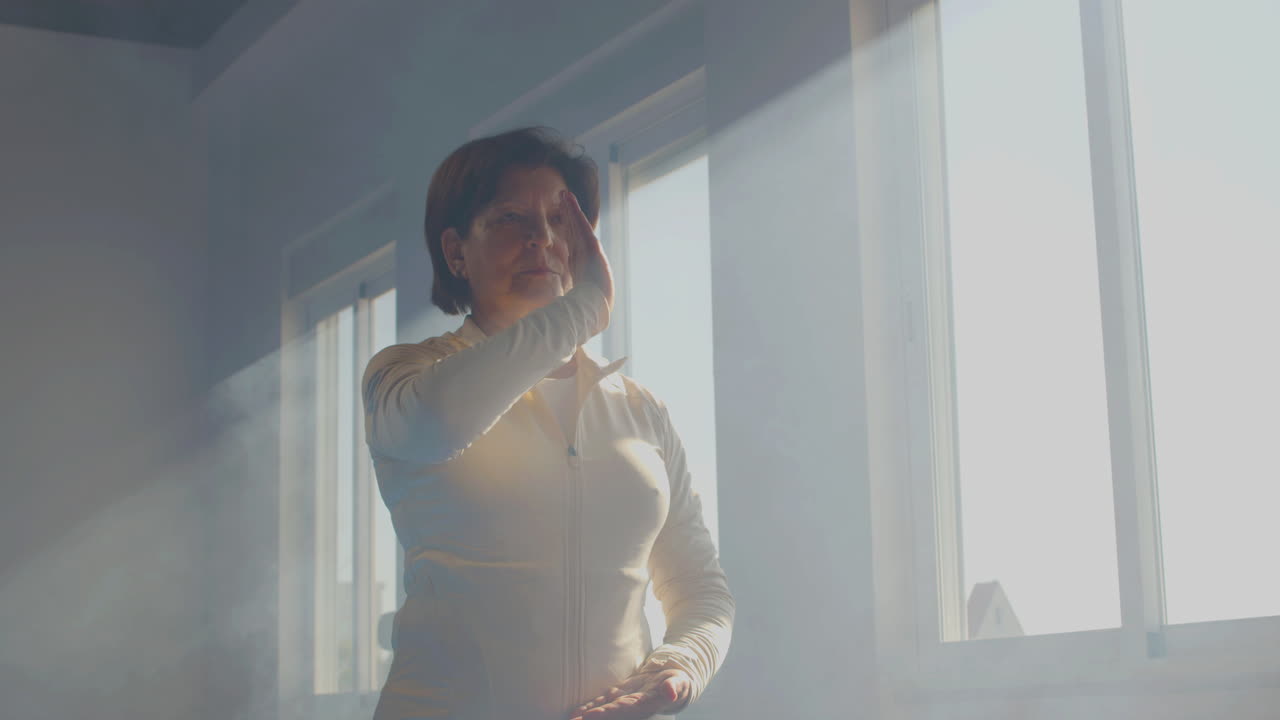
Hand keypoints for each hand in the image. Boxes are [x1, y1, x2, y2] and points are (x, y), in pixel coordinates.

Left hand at [561, 188, 613, 336]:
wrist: (593, 308)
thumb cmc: (582, 307)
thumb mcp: (570, 296)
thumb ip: (562, 296)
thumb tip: (548, 306)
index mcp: (580, 263)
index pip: (573, 241)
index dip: (569, 227)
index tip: (563, 215)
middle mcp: (585, 254)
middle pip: (575, 229)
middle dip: (570, 213)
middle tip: (564, 196)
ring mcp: (589, 250)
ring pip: (577, 224)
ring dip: (571, 209)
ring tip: (565, 194)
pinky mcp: (592, 248)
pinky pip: (580, 226)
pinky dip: (575, 213)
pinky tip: (569, 202)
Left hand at [567, 667, 691, 719]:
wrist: (670, 683)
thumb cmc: (677, 683)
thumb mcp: (679, 683)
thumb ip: (674, 687)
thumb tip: (671, 691)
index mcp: (644, 704)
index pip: (622, 710)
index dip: (607, 713)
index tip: (591, 716)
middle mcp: (631, 707)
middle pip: (608, 713)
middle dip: (592, 717)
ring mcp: (623, 703)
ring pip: (601, 710)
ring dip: (586, 715)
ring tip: (571, 719)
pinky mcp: (618, 697)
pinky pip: (601, 704)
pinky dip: (588, 707)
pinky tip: (576, 712)